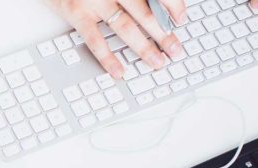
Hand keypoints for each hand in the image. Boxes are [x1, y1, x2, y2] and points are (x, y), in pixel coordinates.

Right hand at [48, 0, 186, 78]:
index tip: (181, 19)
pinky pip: (95, 39)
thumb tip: (156, 9)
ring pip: (125, 26)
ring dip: (143, 47)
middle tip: (175, 50)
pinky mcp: (76, 12)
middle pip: (145, 11)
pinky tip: (119, 70)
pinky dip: (108, 58)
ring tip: (157, 62)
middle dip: (163, 33)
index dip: (172, 5)